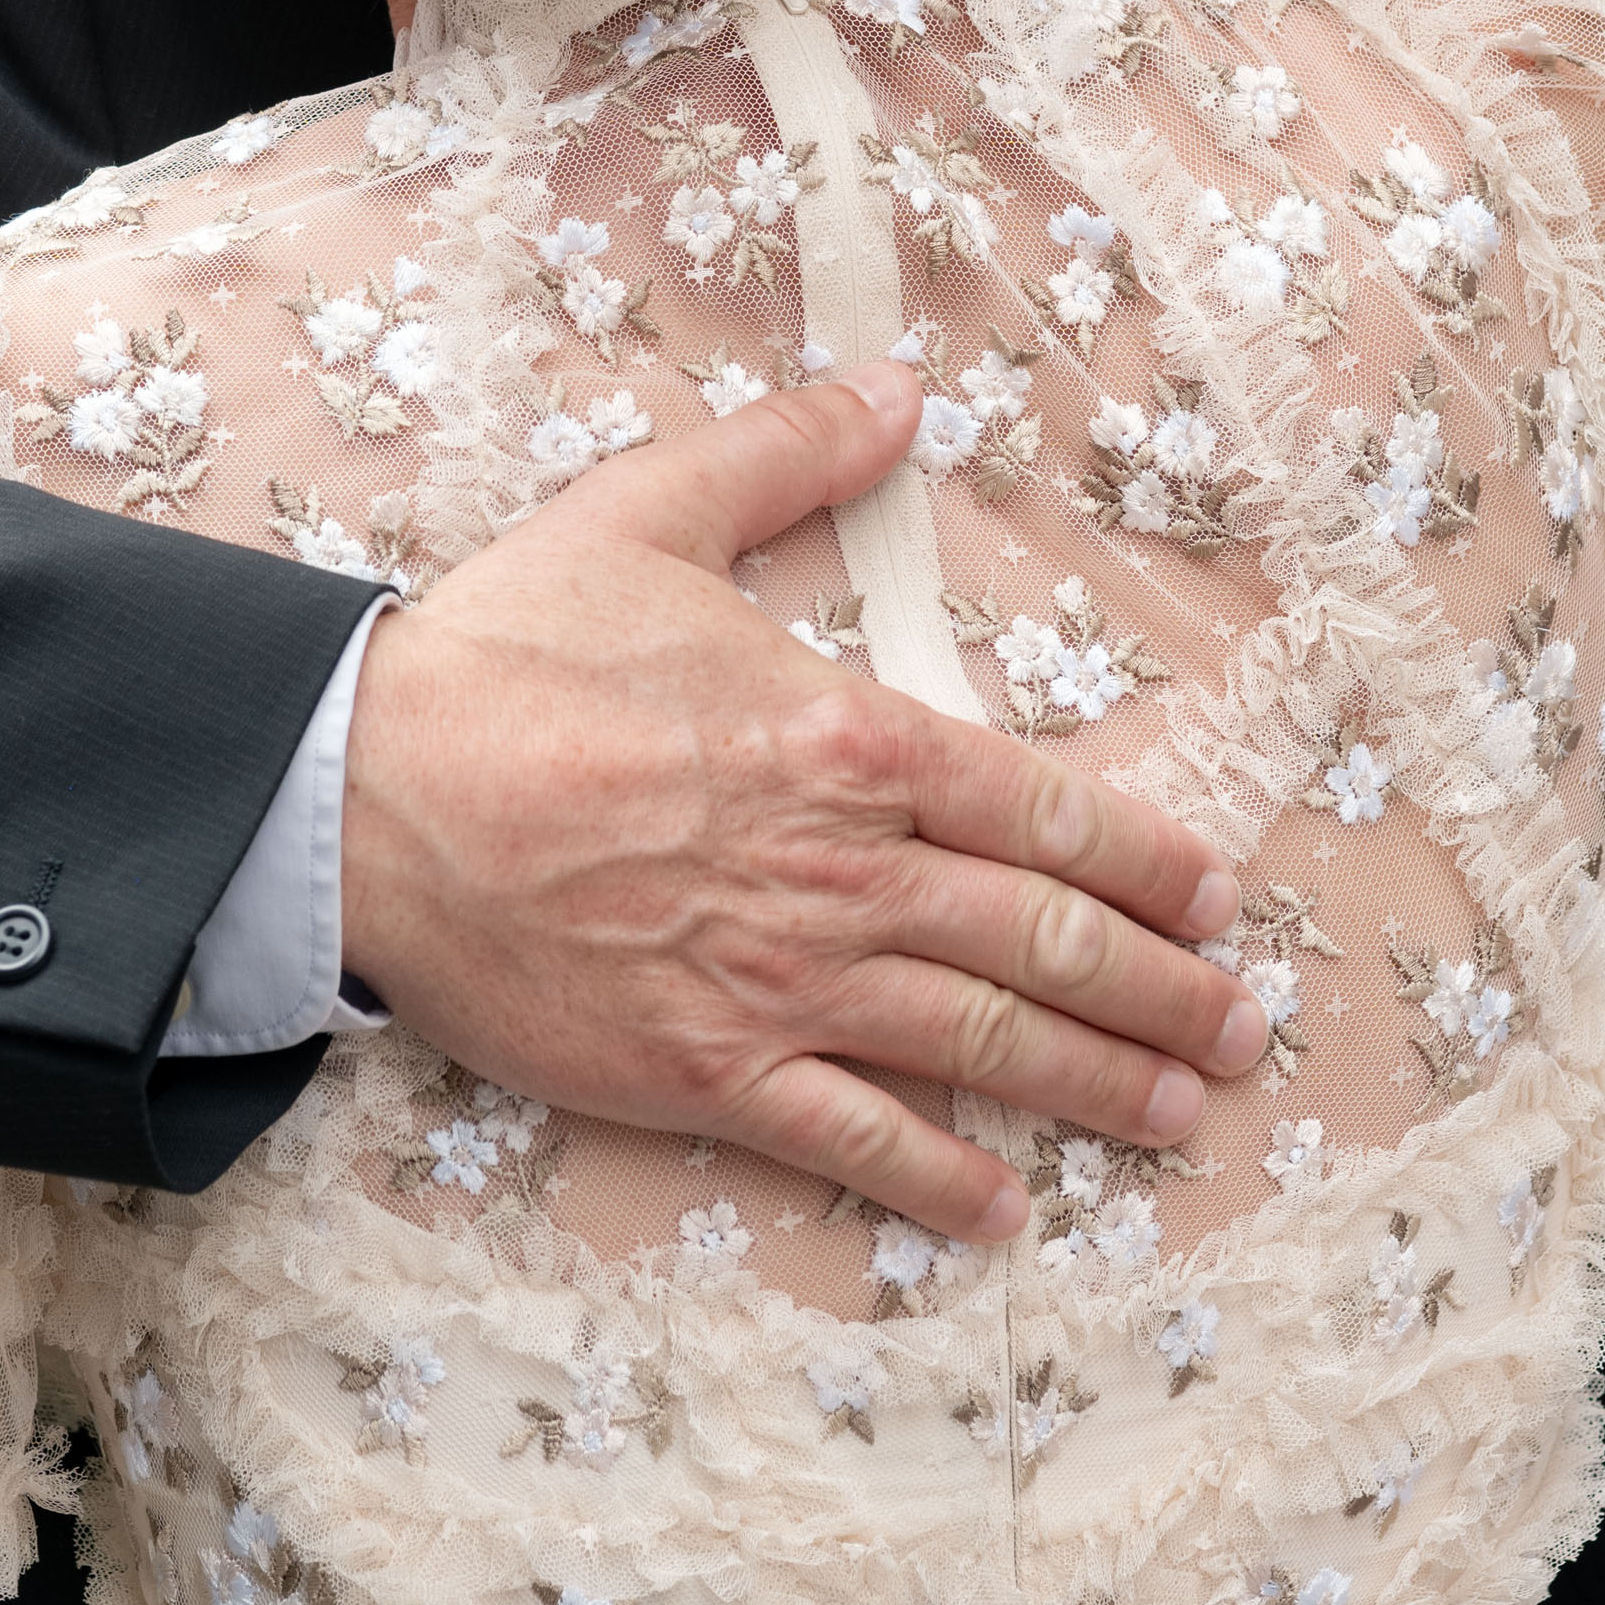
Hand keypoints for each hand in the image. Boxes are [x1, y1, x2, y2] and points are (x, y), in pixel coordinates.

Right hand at [337, 368, 1259, 1243]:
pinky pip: (852, 1140)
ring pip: (979, 1044)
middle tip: (1239, 1028)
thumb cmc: (502, 652)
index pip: (1040, 810)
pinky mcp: (702, 1072)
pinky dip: (940, 1181)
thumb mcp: (648, 512)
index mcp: (845, 737)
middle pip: (1041, 941)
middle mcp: (839, 870)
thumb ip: (788, 457)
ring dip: (1095, 1083)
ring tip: (1180, 1114)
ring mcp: (777, 984)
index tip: (1215, 897)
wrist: (364, 795)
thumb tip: (898, 392)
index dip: (1145, 861)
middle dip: (1159, 989)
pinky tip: (1005, 1213)